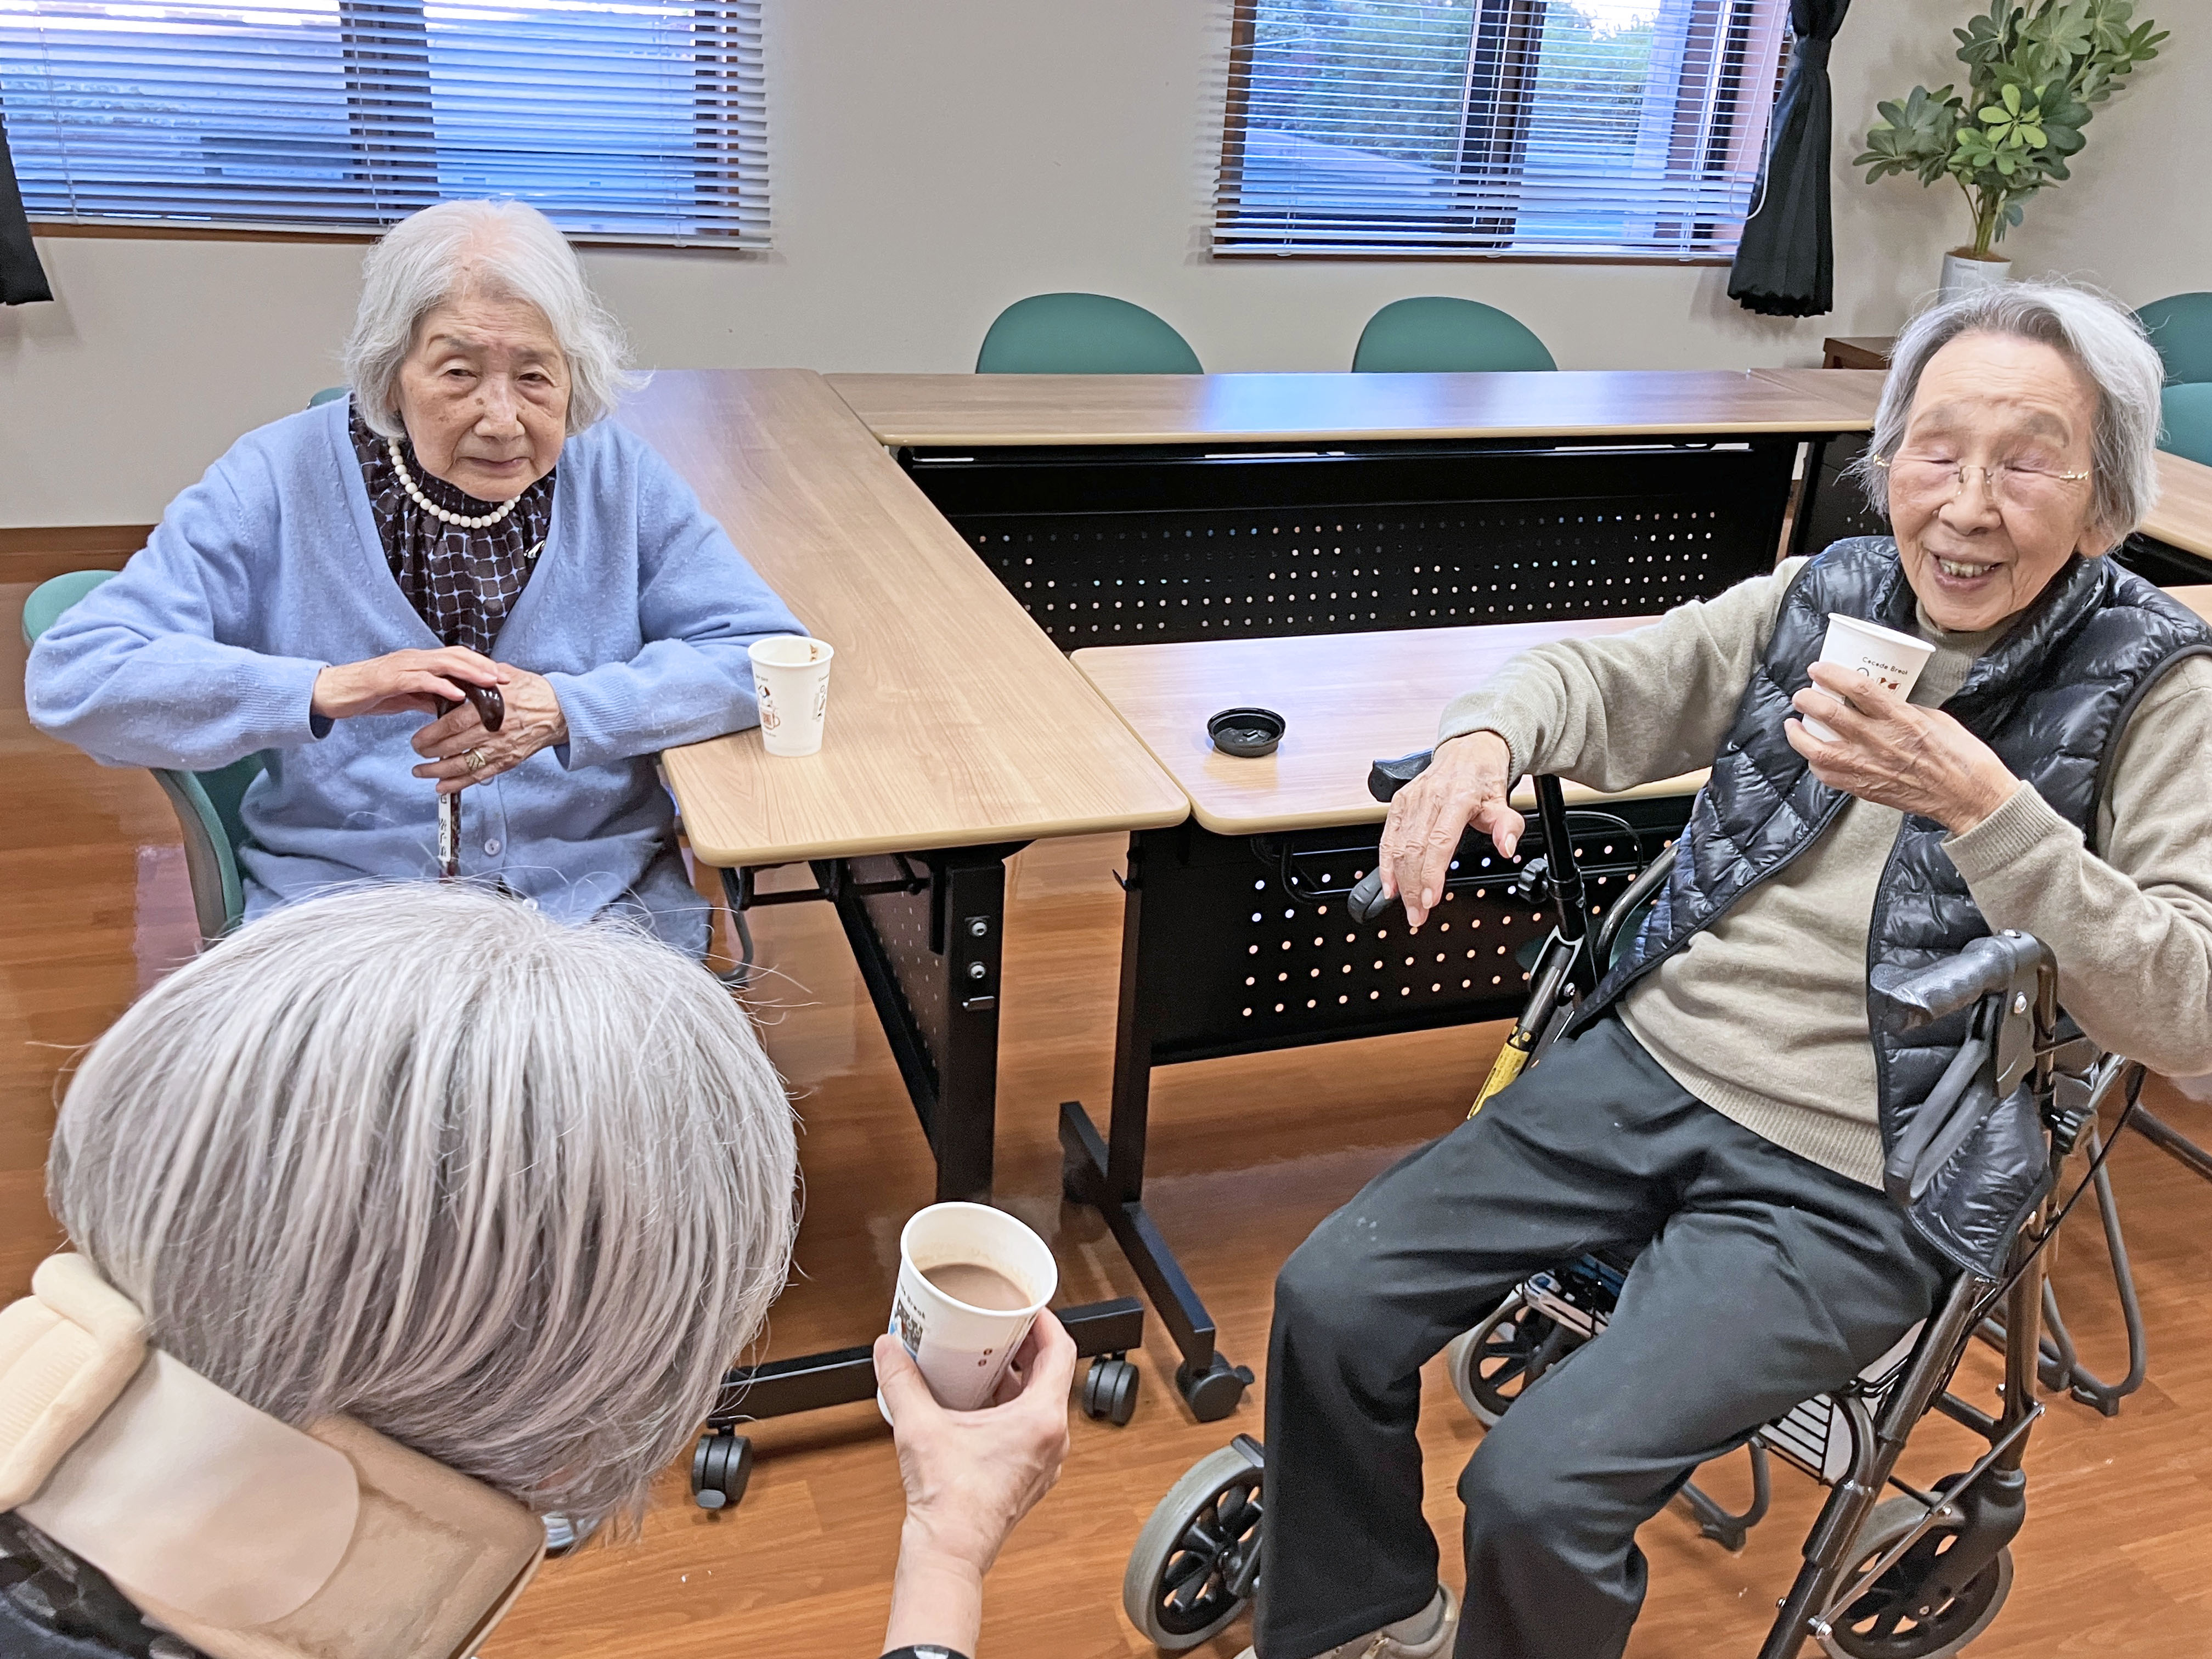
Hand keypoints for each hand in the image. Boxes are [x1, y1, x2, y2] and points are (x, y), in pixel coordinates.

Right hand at [311, 648, 504, 720]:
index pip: (457, 657)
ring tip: (490, 682)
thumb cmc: (370, 693)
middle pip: (456, 655)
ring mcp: (403, 667)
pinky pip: (421, 680)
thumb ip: (430, 698)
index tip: (503, 676)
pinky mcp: (391, 679)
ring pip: (443, 663)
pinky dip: (442, 685)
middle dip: (483, 665)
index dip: (481, 665)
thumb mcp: (407, 697)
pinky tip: (458, 694)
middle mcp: (415, 659)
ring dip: (469, 672)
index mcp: (420, 662)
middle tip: (506, 677)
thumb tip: (454, 705)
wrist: (335, 693)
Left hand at [410, 667, 567, 793]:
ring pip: (464, 764)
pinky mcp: (508, 761)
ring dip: (438, 771)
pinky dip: (459, 783)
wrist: (562, 711)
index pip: (453, 724)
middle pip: (453, 745)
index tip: (417, 737)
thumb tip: (455, 672)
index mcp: (491, 707)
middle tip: (416, 751)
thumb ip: (479, 675)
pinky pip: (480, 776)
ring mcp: (501, 748)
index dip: (431, 733)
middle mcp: (494, 731)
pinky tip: (442, 786)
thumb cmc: (535, 692)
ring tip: (421, 772)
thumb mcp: (506, 675)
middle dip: (429, 752)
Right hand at [876, 1311, 1075, 1655]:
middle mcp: (1052, 1439)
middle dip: (1025, 1347)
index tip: (1028, 1307)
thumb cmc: (949, 1503)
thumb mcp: (920, 1426)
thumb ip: (901, 1380)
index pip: (1063, 1351)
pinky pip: (1031, 1427)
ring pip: (1041, 1403)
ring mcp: (1044, 1460)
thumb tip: (889, 1348)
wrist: (949, 1552)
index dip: (1046, 1322)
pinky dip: (1012, 1406)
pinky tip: (980, 1402)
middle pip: (1052, 1375)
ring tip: (987, 1359)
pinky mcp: (1029, 1475)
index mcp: (1042, 1420)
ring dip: (1018, 1378)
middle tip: (1000, 1328)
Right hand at [1377, 730, 1524, 929]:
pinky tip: (1389, 885)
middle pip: (1415, 849)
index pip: (1439, 841)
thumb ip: (1508, 825)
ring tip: (1407, 905)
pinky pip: (1387, 836)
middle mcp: (1430, 798)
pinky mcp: (1399, 803)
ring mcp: (1411, 800)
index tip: (1430, 899)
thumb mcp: (1503, 801)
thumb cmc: (1483, 777)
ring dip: (1400, 880)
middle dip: (1413, 887)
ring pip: (1398, 846)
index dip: (1431, 873)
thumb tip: (1507, 846)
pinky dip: (1385, 863)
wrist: (1467, 751)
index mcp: (1456, 797)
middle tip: (1418, 914)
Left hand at [1785, 662, 2019, 834]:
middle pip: (1830, 714)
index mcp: (1901, 718)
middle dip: (1808, 700)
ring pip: (1819, 749)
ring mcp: (1870, 767)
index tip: (1817, 668)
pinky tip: (1812, 754)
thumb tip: (1880, 702)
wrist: (1970, 796)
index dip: (1831, 674)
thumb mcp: (1935, 719)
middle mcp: (1881, 741)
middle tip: (1802, 694)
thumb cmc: (1960, 756)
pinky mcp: (1866, 788)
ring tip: (1792, 724)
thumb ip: (1902, 710)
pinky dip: (1815, 764)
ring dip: (1799, 734)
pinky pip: (1829, 777)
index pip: (1858, 689)